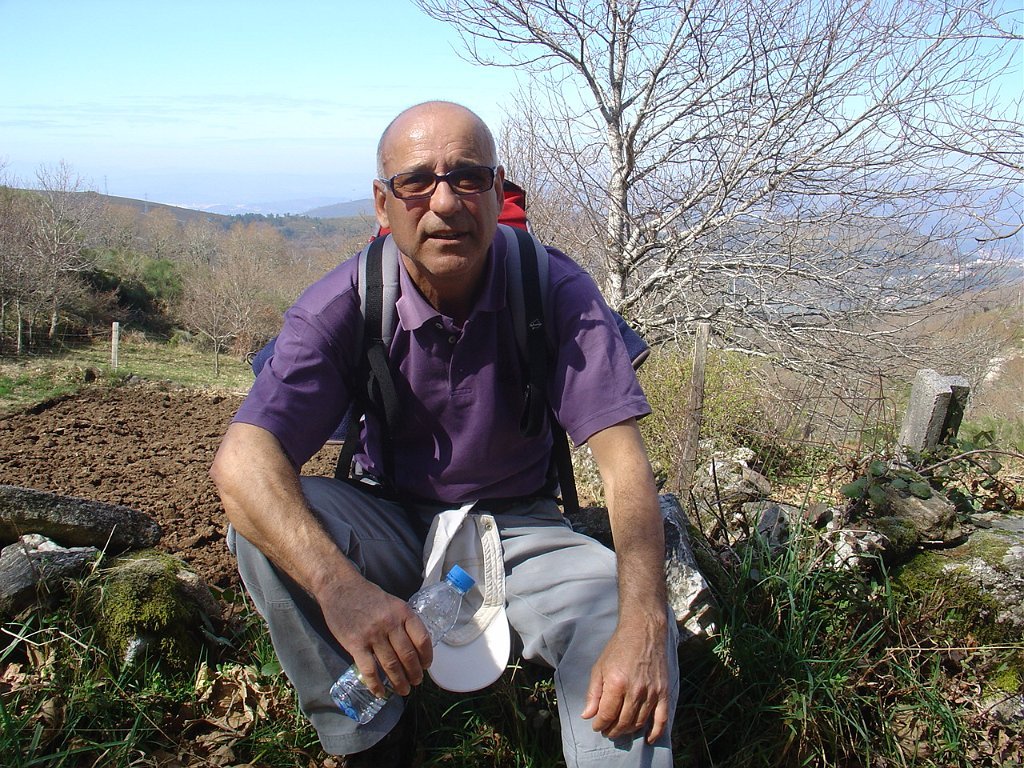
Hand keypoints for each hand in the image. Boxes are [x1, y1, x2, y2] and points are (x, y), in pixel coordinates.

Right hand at [320, 576, 433, 697]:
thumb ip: (402, 621)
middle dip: (414, 673)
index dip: (426, 656)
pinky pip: (369, 669)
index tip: (426, 665)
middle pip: (408, 656)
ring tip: (403, 690)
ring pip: (390, 665)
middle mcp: (390, 624)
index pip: (422, 639)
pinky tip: (380, 692)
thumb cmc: (368, 596)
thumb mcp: (392, 602)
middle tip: (416, 682)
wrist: (339, 588)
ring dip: (399, 682)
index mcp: (403, 612)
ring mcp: (372, 635)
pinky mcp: (355, 644)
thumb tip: (414, 644)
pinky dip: (375, 684)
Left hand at [580, 619, 670, 743]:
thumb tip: (587, 716)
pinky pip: (662, 719)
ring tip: (620, 730)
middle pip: (623, 722)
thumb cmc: (618, 648)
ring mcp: (652, 692)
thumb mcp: (600, 667)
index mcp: (616, 684)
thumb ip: (593, 693)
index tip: (596, 726)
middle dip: (612, 730)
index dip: (599, 724)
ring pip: (639, 722)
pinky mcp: (664, 692)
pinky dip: (656, 732)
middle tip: (607, 731)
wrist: (643, 631)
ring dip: (628, 731)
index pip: (607, 715)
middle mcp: (635, 691)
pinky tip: (648, 738)